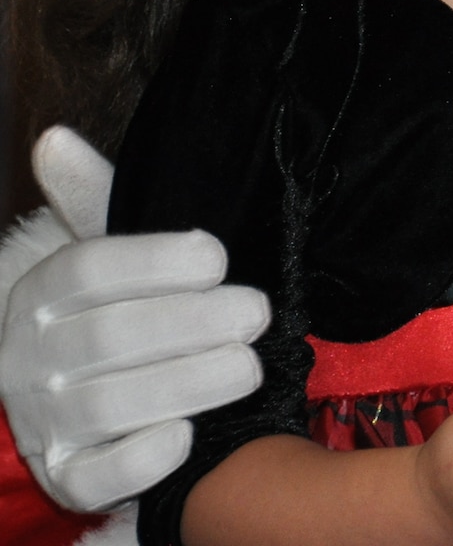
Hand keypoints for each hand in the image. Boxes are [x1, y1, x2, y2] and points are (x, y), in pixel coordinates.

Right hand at [0, 127, 268, 512]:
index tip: (218, 255)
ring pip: (109, 407)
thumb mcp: (108, 253)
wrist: (80, 405)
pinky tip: (188, 434)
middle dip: (191, 323)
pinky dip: (143, 458)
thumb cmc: (114, 311)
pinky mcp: (69, 477)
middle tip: (256, 311)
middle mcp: (31, 361)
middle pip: (108, 338)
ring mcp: (46, 423)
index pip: (88, 270)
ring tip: (249, 366)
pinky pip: (98, 476)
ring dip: (186, 384)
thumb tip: (53, 138)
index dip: (154, 260)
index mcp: (40, 297)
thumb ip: (92, 199)